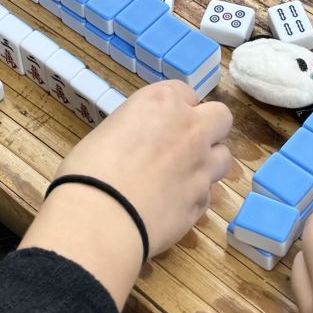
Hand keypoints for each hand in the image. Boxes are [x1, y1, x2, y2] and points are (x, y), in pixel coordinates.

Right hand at [21, 81, 232, 307]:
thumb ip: (137, 130)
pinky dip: (195, 196)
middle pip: (220, 116)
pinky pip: (208, 192)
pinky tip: (173, 205)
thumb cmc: (89, 171)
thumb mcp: (109, 131)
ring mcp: (201, 164)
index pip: (186, 92)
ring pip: (224, 156)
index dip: (176, 108)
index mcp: (162, 101)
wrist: (100, 219)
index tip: (162, 123)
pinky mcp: (202, 201)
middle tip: (184, 144)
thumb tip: (140, 144)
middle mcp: (190, 127)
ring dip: (208, 162)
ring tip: (183, 176)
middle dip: (208, 127)